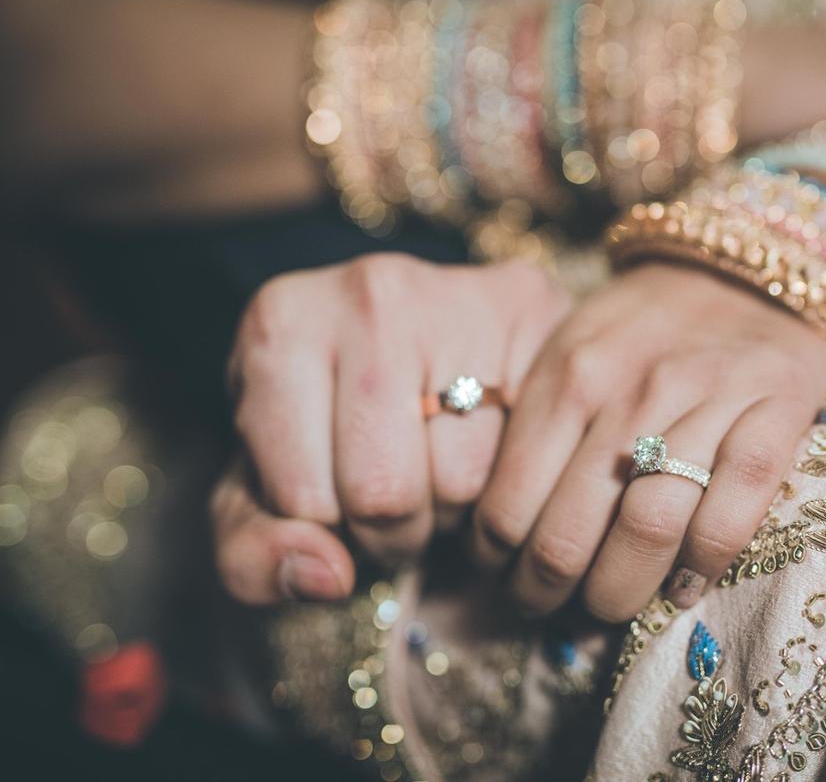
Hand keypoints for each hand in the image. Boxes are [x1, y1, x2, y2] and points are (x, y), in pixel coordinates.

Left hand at [212, 254, 569, 603]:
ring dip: (452, 507)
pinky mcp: (531, 309)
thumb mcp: (259, 492)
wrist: (409, 339)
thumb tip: (328, 576)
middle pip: (386, 493)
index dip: (326, 528)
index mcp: (279, 325)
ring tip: (435, 464)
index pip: (307, 500)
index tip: (335, 493)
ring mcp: (458, 293)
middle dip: (393, 529)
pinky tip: (484, 444)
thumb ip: (252, 554)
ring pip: (463, 481)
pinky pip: (526, 451)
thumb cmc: (322, 424)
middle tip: (394, 494)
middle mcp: (369, 292)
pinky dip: (506, 474)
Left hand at [471, 263, 825, 620]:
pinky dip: (701, 565)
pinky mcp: (776, 414)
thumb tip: (499, 533)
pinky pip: (731, 514)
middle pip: (570, 533)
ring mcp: (708, 401)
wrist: (743, 272)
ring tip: (608, 607)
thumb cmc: (642, 326)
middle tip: (548, 607)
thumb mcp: (570, 350)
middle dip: (549, 593)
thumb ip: (537, 426)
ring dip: (618, 592)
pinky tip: (682, 585)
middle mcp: (632, 389)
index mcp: (569, 374)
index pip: (509, 503)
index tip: (504, 577)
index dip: (499, 562)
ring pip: (647, 529)